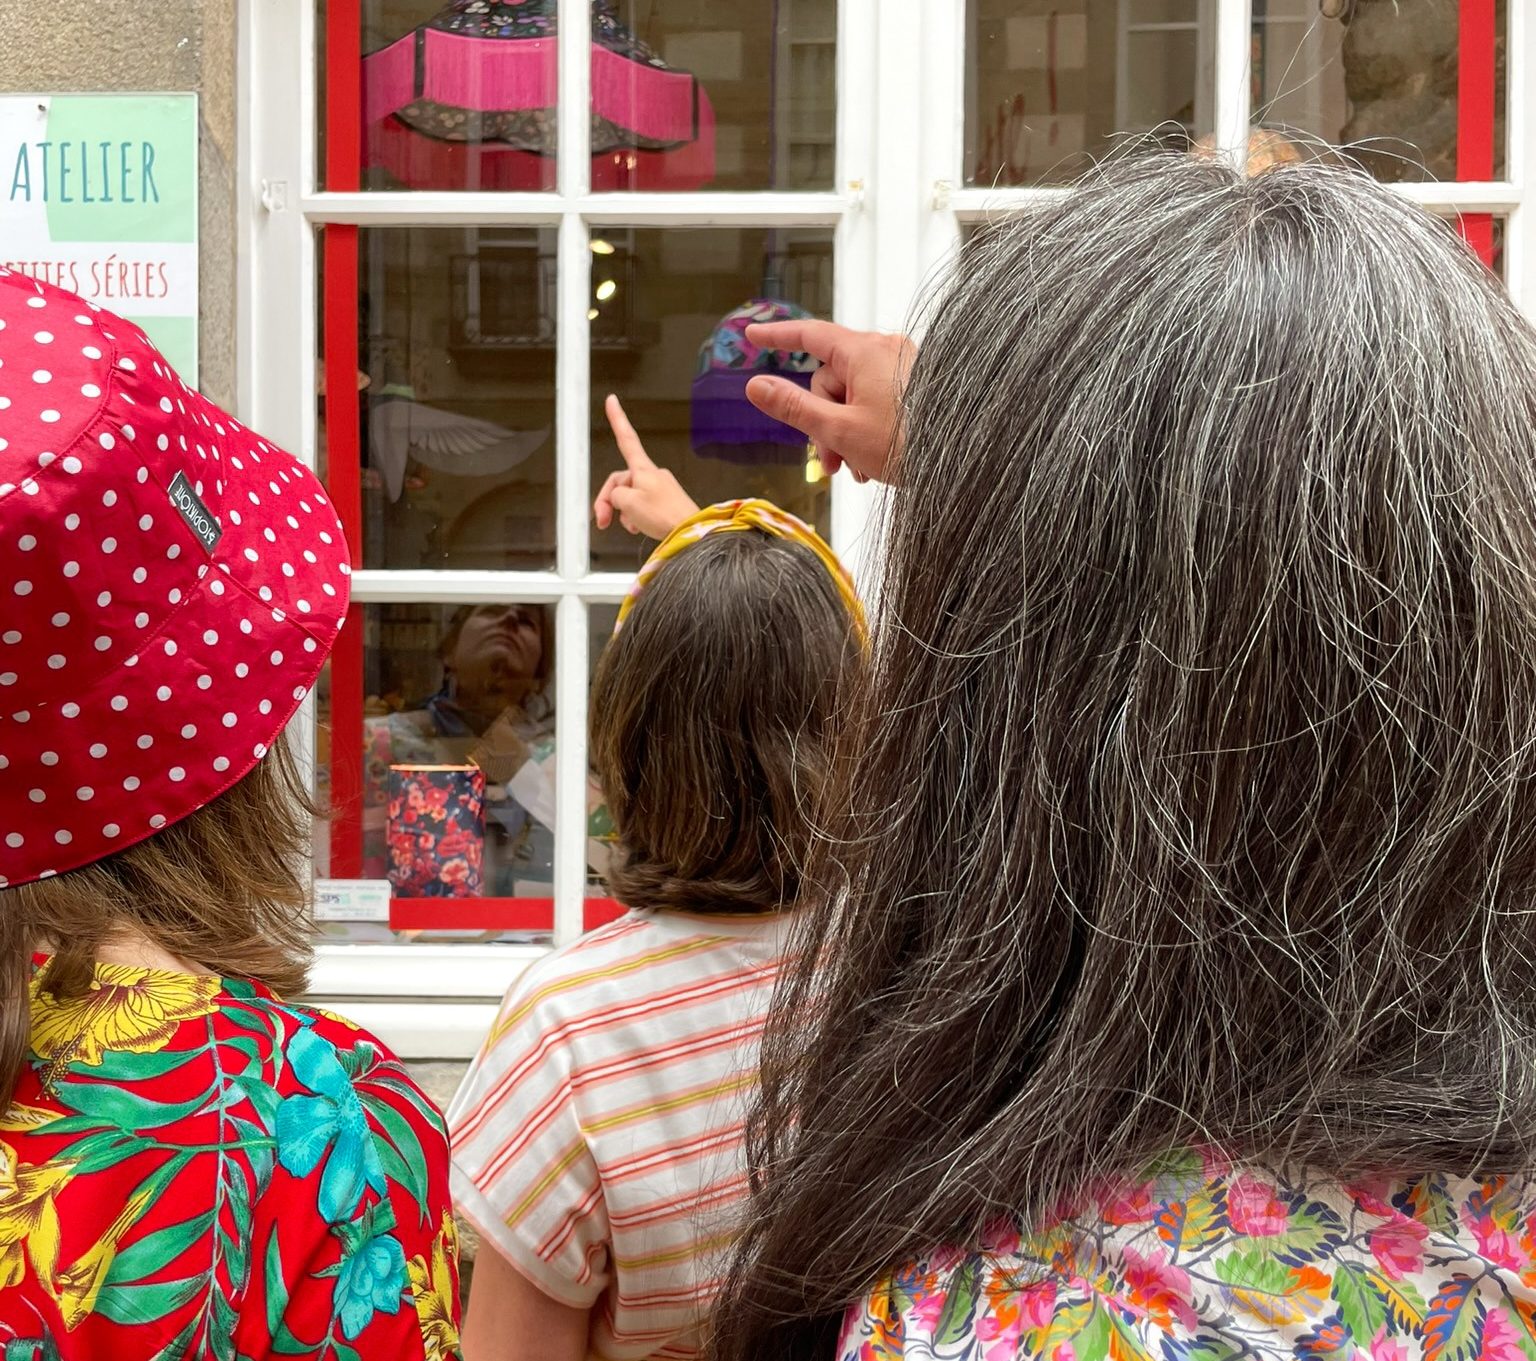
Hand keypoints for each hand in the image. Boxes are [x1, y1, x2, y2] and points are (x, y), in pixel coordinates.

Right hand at [593, 394, 700, 538]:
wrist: (690, 531)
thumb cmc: (664, 515)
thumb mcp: (628, 503)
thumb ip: (615, 495)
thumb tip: (618, 497)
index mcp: (642, 469)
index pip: (626, 438)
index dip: (617, 419)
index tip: (612, 401)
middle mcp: (651, 475)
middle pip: (621, 481)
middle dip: (609, 501)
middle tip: (603, 521)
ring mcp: (659, 488)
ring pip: (630, 496)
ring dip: (624, 512)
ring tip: (632, 525)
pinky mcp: (665, 502)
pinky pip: (643, 505)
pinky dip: (636, 516)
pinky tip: (640, 527)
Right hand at [744, 320, 914, 483]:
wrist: (968, 461)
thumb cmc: (908, 444)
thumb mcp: (840, 430)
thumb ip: (794, 407)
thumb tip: (756, 385)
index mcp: (865, 352)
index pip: (810, 335)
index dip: (778, 336)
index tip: (753, 335)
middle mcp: (886, 351)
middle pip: (831, 379)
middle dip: (822, 421)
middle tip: (829, 463)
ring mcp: (904, 367)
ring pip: (854, 395)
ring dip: (844, 432)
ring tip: (856, 469)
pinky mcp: (918, 386)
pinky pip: (878, 400)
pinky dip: (866, 428)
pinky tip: (873, 461)